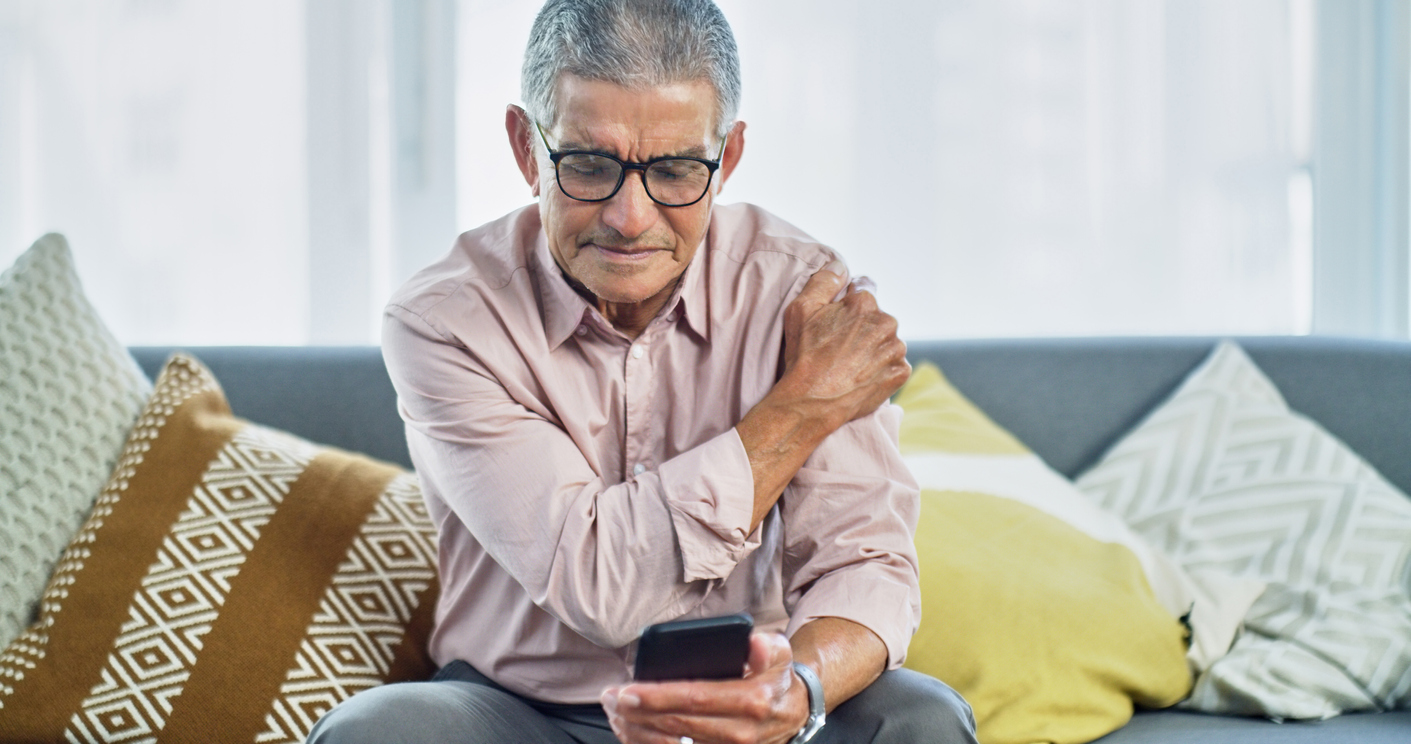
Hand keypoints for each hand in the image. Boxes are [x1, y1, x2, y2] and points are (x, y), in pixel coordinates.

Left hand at [602, 633, 808, 743]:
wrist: (792, 712)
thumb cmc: (775, 677)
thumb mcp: (780, 653)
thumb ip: (767, 645)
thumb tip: (753, 642)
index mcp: (751, 700)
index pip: (695, 698)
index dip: (658, 696)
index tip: (627, 691)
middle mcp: (739, 732)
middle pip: (677, 724)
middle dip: (637, 713)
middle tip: (608, 697)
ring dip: (637, 731)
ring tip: (612, 713)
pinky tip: (629, 730)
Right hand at [780, 262, 909, 427]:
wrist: (812, 402)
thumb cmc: (804, 355)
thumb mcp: (801, 309)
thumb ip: (824, 280)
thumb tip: (840, 265)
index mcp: (865, 303)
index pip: (863, 291)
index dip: (848, 305)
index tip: (837, 321)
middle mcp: (886, 322)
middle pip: (876, 318)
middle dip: (862, 327)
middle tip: (839, 347)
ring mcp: (896, 349)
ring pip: (886, 341)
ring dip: (873, 348)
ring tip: (849, 364)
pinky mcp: (900, 373)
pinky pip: (893, 365)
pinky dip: (881, 369)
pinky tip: (860, 376)